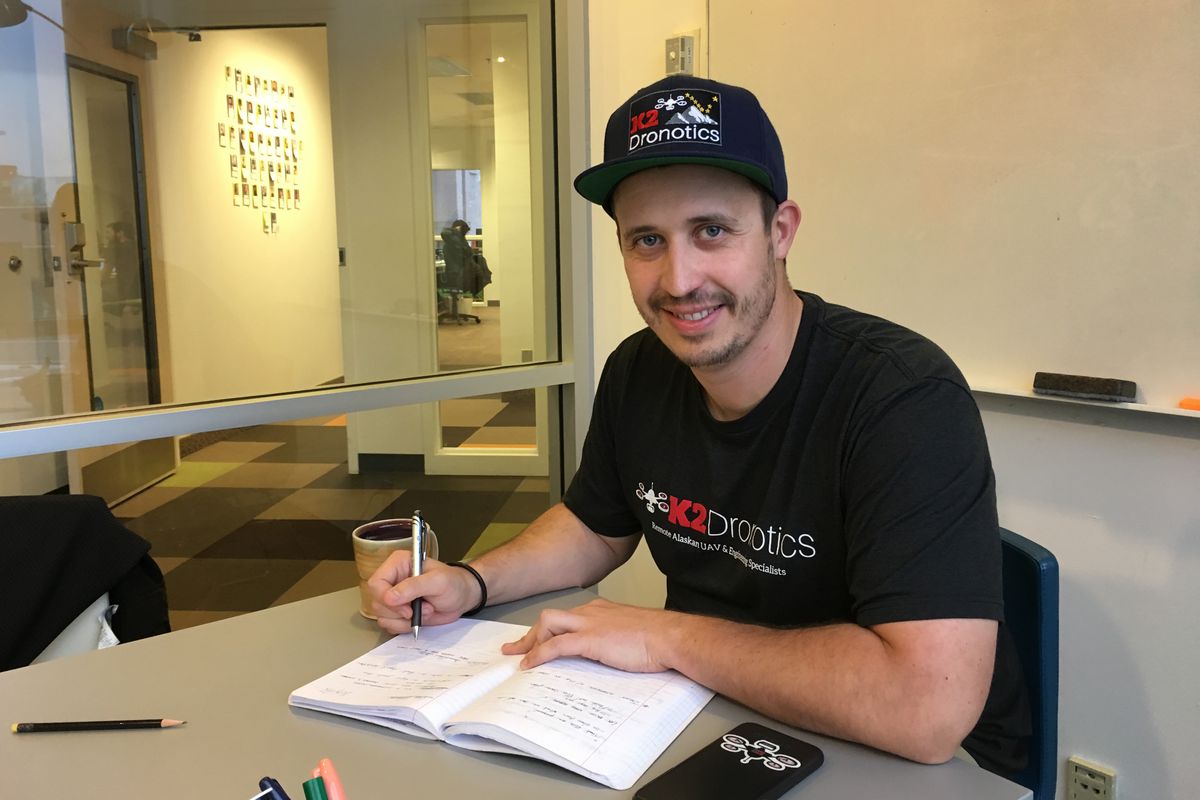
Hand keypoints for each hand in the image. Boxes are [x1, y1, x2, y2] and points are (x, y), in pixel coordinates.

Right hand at [366, 551, 481, 634]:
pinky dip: (405, 626)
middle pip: (376, 602)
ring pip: (382, 616)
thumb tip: (389, 597)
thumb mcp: (438, 582)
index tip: (406, 608)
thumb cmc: (454, 583)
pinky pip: (389, 625)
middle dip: (400, 612)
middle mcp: (392, 580)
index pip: (376, 583)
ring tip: (425, 610)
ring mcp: (394, 597)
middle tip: (422, 608)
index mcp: (398, 564)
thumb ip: (414, 586)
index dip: (386, 598)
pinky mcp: (397, 612)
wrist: (462, 598)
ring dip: (405, 620)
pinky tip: (420, 618)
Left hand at [501, 598, 676, 672]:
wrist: (670, 637)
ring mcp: (589, 624)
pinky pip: (555, 645)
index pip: (567, 617)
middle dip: (531, 634)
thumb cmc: (659, 639)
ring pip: (548, 624)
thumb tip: (609, 654)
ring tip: (521, 659)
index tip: (540, 641)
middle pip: (551, 618)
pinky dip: (539, 654)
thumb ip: (616, 639)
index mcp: (602, 610)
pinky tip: (530, 665)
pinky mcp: (590, 639)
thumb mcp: (632, 635)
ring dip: (531, 641)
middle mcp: (592, 612)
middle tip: (517, 650)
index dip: (549, 630)